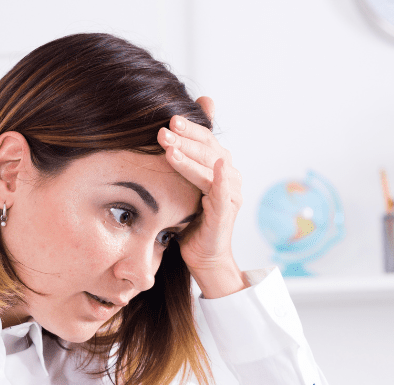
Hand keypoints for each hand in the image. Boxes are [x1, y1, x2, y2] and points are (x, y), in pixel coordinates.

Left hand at [157, 96, 247, 298]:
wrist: (201, 256)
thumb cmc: (188, 221)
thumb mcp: (180, 188)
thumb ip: (177, 164)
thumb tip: (162, 139)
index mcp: (217, 165)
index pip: (203, 139)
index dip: (188, 129)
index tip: (167, 120)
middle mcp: (229, 174)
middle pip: (207, 148)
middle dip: (184, 138)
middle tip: (162, 131)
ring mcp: (231, 192)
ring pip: (210, 167)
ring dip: (190, 156)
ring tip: (169, 149)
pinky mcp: (227, 210)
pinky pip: (224, 191)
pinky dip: (222, 178)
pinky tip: (219, 166)